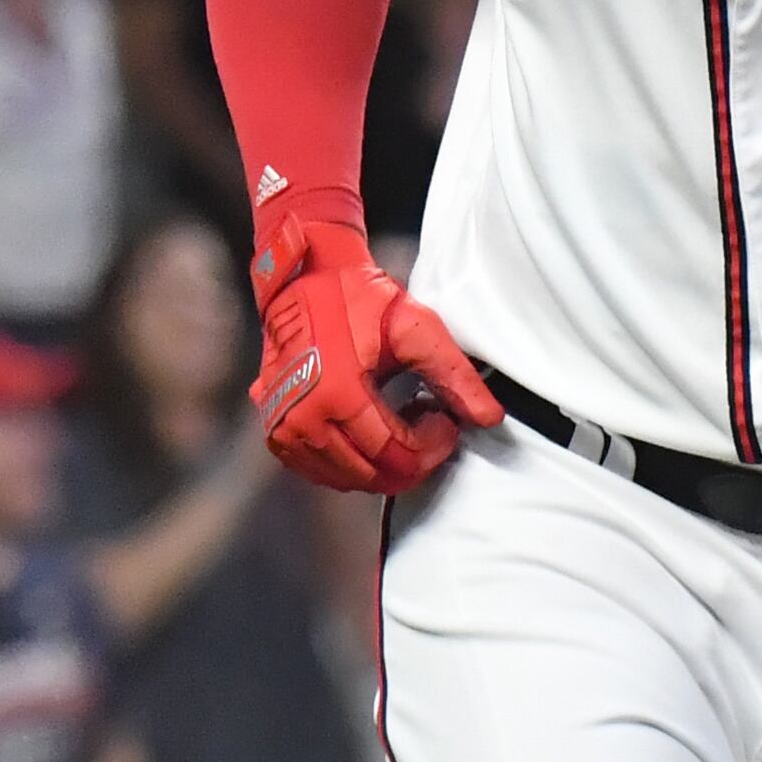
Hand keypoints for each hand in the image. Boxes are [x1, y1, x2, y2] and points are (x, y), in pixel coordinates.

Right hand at [248, 215, 499, 493]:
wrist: (305, 281)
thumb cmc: (358, 299)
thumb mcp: (416, 328)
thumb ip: (454, 375)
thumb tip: (488, 418)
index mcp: (336, 395)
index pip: (394, 453)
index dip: (431, 448)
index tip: (446, 423)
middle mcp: (301, 420)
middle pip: (371, 474)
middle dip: (412, 460)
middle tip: (429, 426)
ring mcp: (282, 429)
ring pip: (346, 479)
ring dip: (383, 464)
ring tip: (402, 424)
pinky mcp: (274, 431)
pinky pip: (320, 470)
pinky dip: (353, 463)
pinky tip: (372, 432)